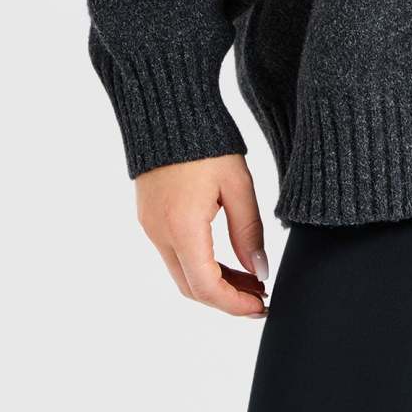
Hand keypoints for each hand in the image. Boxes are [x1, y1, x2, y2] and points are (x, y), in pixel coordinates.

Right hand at [134, 153, 269, 317]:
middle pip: (191, 287)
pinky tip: (226, 258)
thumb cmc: (208, 140)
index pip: (206, 287)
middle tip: (260, 297)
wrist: (167, 106)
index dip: (235, 304)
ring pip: (181, 272)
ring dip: (214, 282)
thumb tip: (259, 271)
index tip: (262, 306)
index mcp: (182, 227)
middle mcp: (159, 233)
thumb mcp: (238, 184)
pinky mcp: (149, 216)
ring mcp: (150, 226)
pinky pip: (174, 253)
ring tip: (250, 279)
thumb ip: (248, 231)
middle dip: (227, 299)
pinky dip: (200, 264)